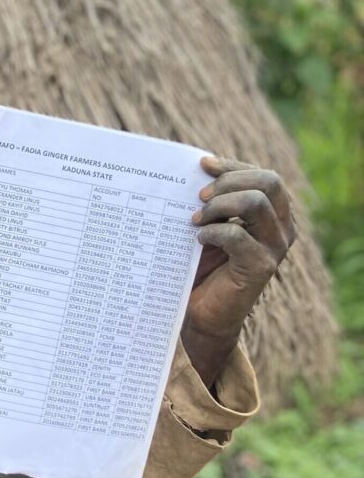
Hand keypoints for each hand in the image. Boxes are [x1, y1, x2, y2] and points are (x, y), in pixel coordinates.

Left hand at [184, 156, 296, 384]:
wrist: (201, 313)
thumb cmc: (202, 266)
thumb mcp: (209, 225)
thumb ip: (212, 201)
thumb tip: (198, 168)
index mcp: (273, 214)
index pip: (263, 175)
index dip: (233, 166)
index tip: (202, 164)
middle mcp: (282, 228)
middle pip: (269, 181)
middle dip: (229, 182)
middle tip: (200, 196)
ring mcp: (275, 248)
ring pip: (256, 202)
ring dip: (220, 205)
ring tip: (196, 219)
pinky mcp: (261, 267)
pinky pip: (237, 235)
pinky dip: (213, 232)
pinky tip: (198, 239)